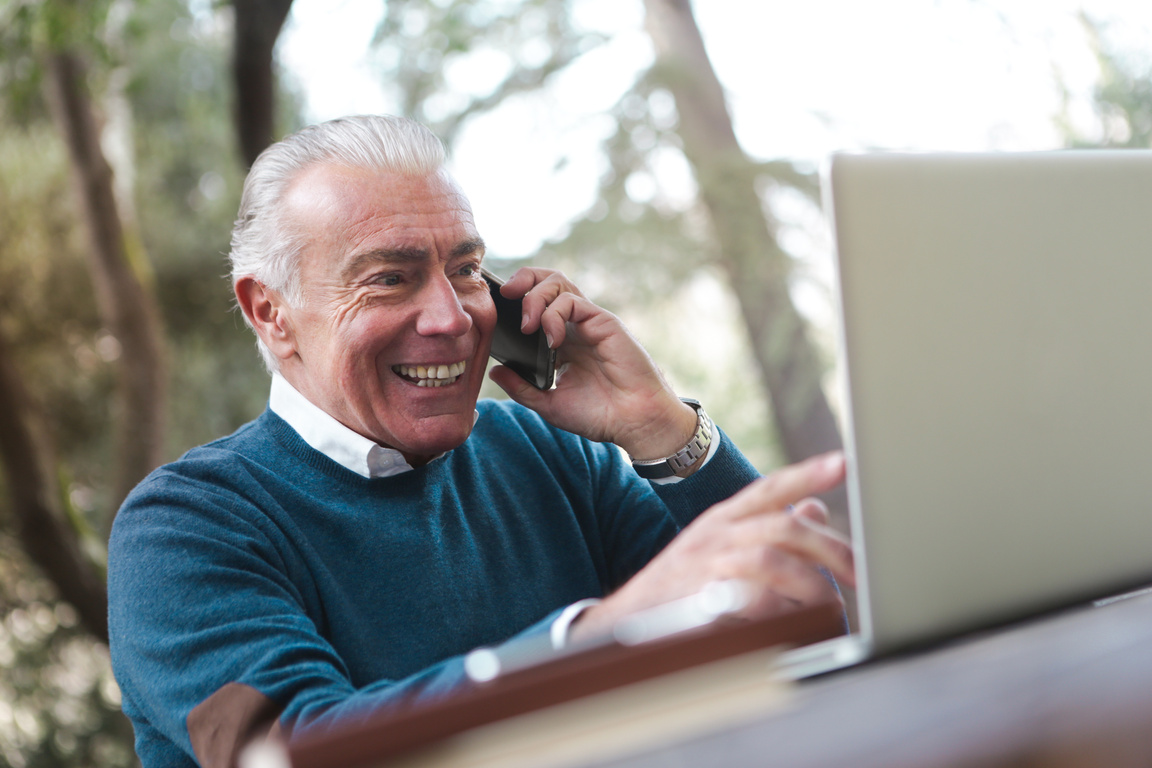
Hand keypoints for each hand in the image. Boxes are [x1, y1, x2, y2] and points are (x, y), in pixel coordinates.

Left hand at [487, 267, 696, 458]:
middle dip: (522, 279)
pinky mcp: (603, 321)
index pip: (535, 304)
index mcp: (561, 341)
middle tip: (505, 296)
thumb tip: (493, 370)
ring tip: (528, 325)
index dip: (514, 300)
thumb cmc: (599, 415)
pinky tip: (552, 341)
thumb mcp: (549, 404)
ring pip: (558, 282)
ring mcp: (588, 322)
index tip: (494, 309)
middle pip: (546, 281)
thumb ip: (521, 388)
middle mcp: (574, 326)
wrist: (634, 422)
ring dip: (535, 296)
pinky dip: (554, 314)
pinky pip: (572, 301)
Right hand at [569, 452, 854, 642]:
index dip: (807, 474)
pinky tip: (794, 621)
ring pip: (770, 559)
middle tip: (860, 573)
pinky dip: (778, 610)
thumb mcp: (721, 548)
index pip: (770, 488)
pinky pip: (749, 599)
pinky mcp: (700, 599)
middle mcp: (716, 534)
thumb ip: (766, 528)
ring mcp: (706, 565)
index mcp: (723, 519)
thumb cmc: (681, 586)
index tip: (843, 461)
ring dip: (810, 584)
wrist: (624, 621)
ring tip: (832, 607)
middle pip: (783, 526)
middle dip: (830, 549)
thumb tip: (816, 510)